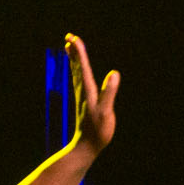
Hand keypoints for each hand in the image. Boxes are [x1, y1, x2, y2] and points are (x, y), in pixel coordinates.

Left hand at [67, 33, 119, 154]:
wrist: (86, 147)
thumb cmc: (98, 132)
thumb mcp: (106, 112)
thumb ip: (109, 93)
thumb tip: (115, 73)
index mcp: (88, 91)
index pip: (83, 67)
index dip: (79, 52)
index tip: (73, 38)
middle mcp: (83, 91)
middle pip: (77, 67)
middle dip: (74, 52)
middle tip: (69, 37)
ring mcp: (83, 97)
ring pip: (77, 74)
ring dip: (74, 60)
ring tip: (70, 48)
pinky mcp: (85, 103)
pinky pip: (80, 82)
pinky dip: (78, 72)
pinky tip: (79, 72)